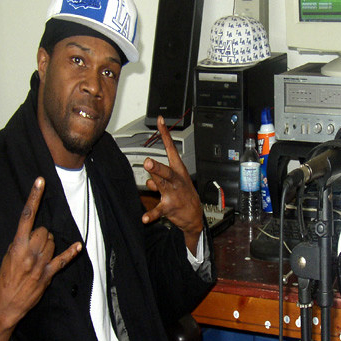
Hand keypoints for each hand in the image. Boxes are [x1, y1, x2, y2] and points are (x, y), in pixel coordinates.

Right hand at [0, 177, 81, 340]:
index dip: (34, 197)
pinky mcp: (48, 274)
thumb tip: (29, 233)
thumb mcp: (7, 257)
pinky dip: (71, 252)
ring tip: (39, 256)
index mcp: (16, 245)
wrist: (5, 303)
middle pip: (45, 231)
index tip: (41, 181)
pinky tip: (78, 246)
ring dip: (50, 244)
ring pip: (53, 241)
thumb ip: (19, 244)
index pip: (27, 216)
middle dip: (42, 235)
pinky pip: (63, 259)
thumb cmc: (5, 278)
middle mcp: (29, 252)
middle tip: (35, 246)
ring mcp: (40, 263)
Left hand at [142, 116, 202, 253]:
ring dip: (155, 184)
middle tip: (149, 162)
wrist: (194, 216)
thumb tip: (148, 179)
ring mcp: (173, 193)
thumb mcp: (174, 181)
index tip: (159, 121)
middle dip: (158, 166)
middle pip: (166, 170)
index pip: (170, 148)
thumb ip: (158, 177)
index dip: (165, 134)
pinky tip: (145, 218)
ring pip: (162, 186)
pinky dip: (152, 214)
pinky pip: (159, 210)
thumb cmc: (184, 195)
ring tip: (150, 184)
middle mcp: (176, 180)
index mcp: (178, 170)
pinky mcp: (169, 207)